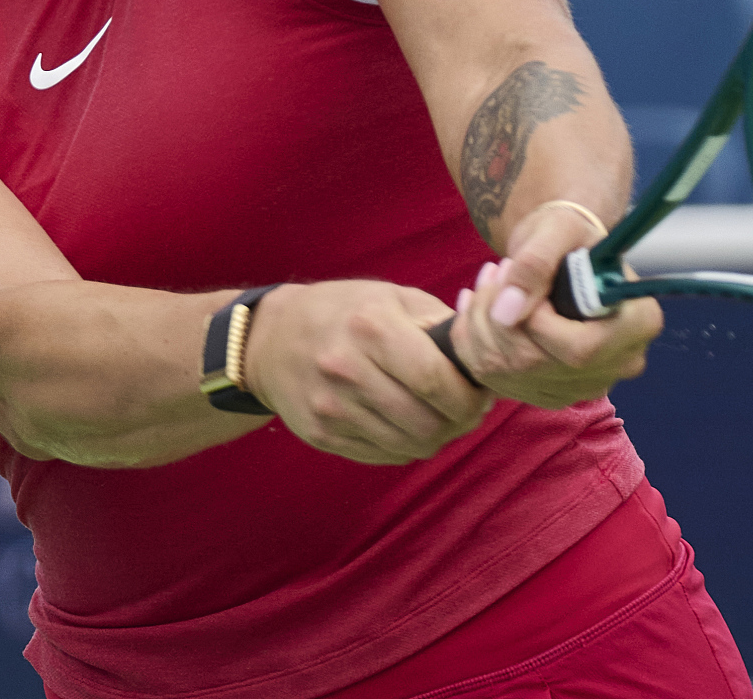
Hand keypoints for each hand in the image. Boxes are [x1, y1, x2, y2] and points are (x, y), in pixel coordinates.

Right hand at [245, 281, 493, 463]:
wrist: (269, 339)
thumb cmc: (343, 311)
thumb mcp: (392, 297)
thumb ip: (440, 325)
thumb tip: (483, 356)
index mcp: (370, 327)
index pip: (436, 380)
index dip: (469, 396)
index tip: (480, 395)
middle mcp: (347, 369)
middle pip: (427, 422)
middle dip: (459, 422)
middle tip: (466, 411)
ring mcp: (331, 408)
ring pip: (410, 446)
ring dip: (436, 437)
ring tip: (439, 417)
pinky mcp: (322, 435)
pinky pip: (384, 456)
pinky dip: (406, 445)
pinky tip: (407, 423)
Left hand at [450, 202, 661, 408]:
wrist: (562, 251)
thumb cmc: (569, 233)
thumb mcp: (557, 229)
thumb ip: (535, 264)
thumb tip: (505, 312)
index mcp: (638, 322)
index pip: (580, 350)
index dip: (537, 322)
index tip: (519, 278)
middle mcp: (618, 363)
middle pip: (538, 365)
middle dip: (497, 317)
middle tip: (494, 272)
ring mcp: (585, 385)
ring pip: (509, 373)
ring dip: (479, 325)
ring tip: (488, 282)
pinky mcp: (551, 392)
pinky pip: (495, 379)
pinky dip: (473, 342)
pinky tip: (478, 308)